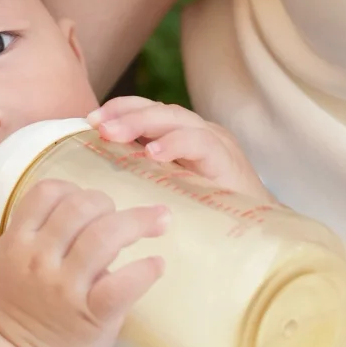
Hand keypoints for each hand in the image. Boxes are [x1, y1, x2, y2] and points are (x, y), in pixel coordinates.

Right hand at [0, 178, 168, 346]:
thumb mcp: (12, 263)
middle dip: (106, 203)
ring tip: (158, 221)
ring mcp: (64, 287)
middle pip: (79, 207)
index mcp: (16, 242)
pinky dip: (145, 269)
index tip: (88, 204)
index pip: (46, 192)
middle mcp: (37, 259)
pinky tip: (156, 264)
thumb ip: (39, 233)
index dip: (73, 189)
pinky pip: (123, 284)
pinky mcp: (92, 314)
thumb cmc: (25, 307)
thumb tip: (92, 212)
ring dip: (138, 221)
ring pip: (104, 236)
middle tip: (119, 217)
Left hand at [87, 96, 275, 204]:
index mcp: (180, 137)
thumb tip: (93, 173)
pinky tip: (154, 154)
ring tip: (113, 135)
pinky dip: (175, 143)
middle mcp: (197, 133)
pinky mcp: (228, 161)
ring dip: (141, 123)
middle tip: (96, 124)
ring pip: (175, 119)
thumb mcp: (167, 190)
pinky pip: (200, 142)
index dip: (117, 109)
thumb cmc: (205, 216)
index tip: (87, 120)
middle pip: (156, 109)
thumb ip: (140, 176)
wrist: (258, 237)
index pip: (146, 109)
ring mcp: (215, 143)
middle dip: (123, 113)